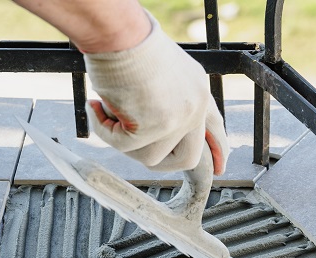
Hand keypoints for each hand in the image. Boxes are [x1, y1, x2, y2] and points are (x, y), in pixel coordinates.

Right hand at [82, 13, 228, 174]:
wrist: (120, 31)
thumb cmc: (131, 41)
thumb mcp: (162, 71)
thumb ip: (167, 99)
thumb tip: (149, 129)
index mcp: (199, 91)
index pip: (213, 129)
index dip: (216, 150)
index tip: (219, 168)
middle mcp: (194, 107)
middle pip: (188, 158)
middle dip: (162, 162)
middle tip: (134, 149)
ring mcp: (175, 120)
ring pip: (150, 157)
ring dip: (122, 140)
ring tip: (107, 110)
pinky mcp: (152, 127)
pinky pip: (122, 146)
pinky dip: (103, 129)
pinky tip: (96, 106)